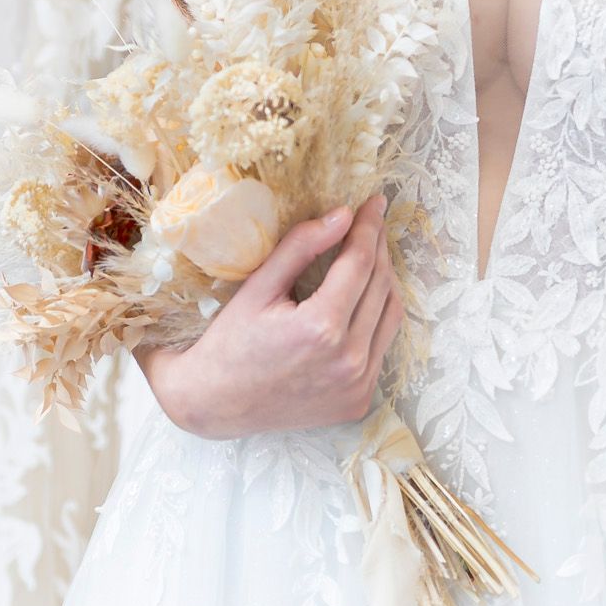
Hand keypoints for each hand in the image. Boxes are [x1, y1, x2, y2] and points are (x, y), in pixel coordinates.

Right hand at [135, 194, 403, 439]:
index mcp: (320, 328)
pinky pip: (382, 345)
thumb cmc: (230, 341)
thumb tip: (344, 215)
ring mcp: (358, 384)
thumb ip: (301, 246)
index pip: (359, 262)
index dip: (368, 227)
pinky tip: (363, 297)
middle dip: (378, 247)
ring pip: (390, 315)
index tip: (374, 202)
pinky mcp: (359, 399)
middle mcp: (348, 360)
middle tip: (372, 222)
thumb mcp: (258, 287)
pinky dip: (377, 315)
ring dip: (384, 280)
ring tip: (370, 254)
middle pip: (380, 285)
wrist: (215, 403)